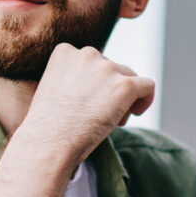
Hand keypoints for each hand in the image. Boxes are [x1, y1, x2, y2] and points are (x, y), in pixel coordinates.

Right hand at [15, 43, 154, 165]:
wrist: (49, 144)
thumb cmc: (47, 127)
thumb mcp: (52, 89)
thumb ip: (73, 78)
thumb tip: (98, 85)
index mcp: (65, 52)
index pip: (92, 62)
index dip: (94, 83)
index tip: (87, 102)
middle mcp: (87, 54)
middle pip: (112, 68)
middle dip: (109, 90)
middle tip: (99, 116)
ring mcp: (107, 69)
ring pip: (129, 78)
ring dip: (124, 98)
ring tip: (112, 121)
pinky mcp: (125, 86)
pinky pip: (147, 86)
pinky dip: (146, 99)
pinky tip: (136, 113)